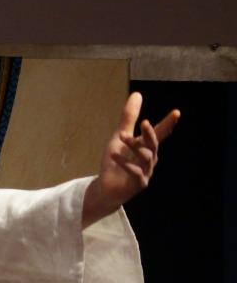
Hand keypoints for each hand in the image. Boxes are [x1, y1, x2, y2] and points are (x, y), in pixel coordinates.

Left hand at [83, 92, 179, 226]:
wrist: (106, 188)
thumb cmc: (115, 162)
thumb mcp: (119, 138)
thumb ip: (128, 118)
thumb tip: (137, 94)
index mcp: (147, 148)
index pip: (160, 134)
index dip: (168, 124)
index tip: (176, 112)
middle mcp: (149, 160)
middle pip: (154, 145)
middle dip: (150, 134)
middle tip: (144, 122)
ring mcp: (145, 173)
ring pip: (145, 158)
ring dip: (133, 146)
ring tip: (121, 137)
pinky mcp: (137, 184)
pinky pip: (134, 173)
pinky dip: (125, 163)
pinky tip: (114, 156)